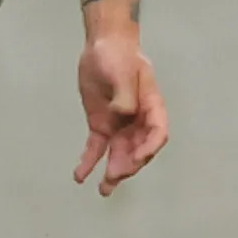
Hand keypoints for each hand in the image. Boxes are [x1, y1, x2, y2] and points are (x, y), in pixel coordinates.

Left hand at [73, 28, 167, 192]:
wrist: (102, 47)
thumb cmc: (117, 56)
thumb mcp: (122, 72)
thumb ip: (125, 94)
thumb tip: (122, 112)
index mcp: (151, 107)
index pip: (157, 133)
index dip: (149, 148)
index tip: (138, 158)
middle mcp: (138, 121)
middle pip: (137, 149)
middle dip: (128, 165)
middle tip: (114, 177)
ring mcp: (120, 124)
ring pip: (119, 153)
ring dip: (113, 172)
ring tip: (103, 190)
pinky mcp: (102, 125)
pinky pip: (97, 147)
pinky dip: (89, 161)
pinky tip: (80, 176)